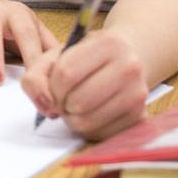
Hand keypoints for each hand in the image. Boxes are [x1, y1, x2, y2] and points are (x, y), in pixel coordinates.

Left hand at [21, 30, 147, 139]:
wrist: (124, 61)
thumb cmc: (85, 59)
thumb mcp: (56, 56)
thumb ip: (36, 77)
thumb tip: (46, 106)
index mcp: (108, 43)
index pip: (66, 73)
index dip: (51, 87)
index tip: (52, 88)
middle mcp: (129, 67)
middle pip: (78, 100)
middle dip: (61, 104)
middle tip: (62, 99)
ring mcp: (138, 93)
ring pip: (88, 120)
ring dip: (71, 119)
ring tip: (73, 107)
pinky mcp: (140, 116)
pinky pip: (101, 134)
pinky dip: (86, 128)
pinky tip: (88, 114)